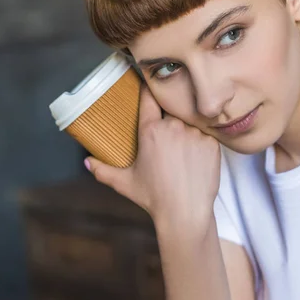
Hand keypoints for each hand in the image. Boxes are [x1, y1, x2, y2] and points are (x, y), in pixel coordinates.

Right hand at [86, 84, 220, 223]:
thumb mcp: (124, 183)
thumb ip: (103, 170)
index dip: (148, 90)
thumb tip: (87, 162)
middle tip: (167, 134)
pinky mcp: (212, 143)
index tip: (148, 86)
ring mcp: (195, 133)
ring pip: (189, 123)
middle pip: (171, 111)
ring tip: (182, 152)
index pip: (149, 97)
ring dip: (186, 131)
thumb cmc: (154, 197)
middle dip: (168, 118)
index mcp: (151, 131)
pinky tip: (195, 158)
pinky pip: (206, 135)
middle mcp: (173, 127)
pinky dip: (201, 142)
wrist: (185, 213)